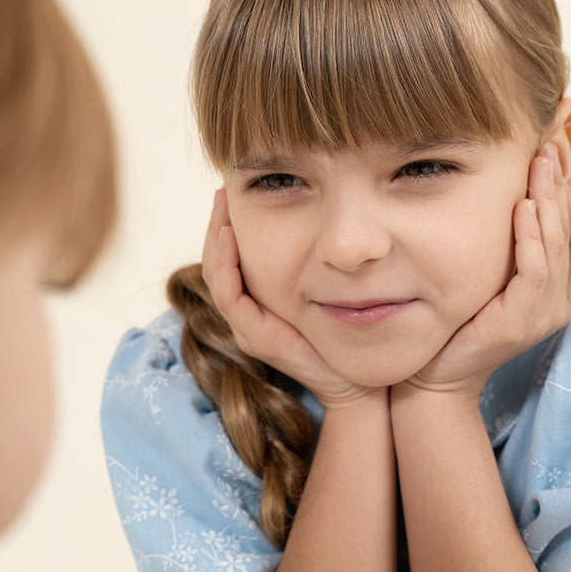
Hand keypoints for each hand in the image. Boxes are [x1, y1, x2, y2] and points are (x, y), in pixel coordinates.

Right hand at [201, 189, 373, 407]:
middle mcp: (245, 316)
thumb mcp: (323, 289)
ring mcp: (246, 328)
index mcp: (256, 303)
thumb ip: (311, 261)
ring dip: (216, 240)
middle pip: (216, 264)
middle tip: (223, 190)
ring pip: (217, 278)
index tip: (232, 192)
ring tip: (222, 207)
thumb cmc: (341, 334)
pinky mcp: (256, 338)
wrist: (354, 381)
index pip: (228, 260)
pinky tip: (231, 237)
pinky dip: (227, 265)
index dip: (225, 226)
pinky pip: (231, 298)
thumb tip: (318, 218)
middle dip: (216, 225)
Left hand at [403, 143, 570, 398]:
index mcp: (556, 291)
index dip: (569, 192)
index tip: (553, 152)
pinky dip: (531, 238)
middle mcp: (559, 303)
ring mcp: (544, 315)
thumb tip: (508, 197)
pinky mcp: (521, 323)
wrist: (434, 376)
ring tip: (539, 165)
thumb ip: (506, 248)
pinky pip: (535, 272)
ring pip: (560, 247)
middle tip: (548, 146)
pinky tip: (521, 208)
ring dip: (550, 202)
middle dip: (562, 185)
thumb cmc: (456, 323)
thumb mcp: (489, 278)